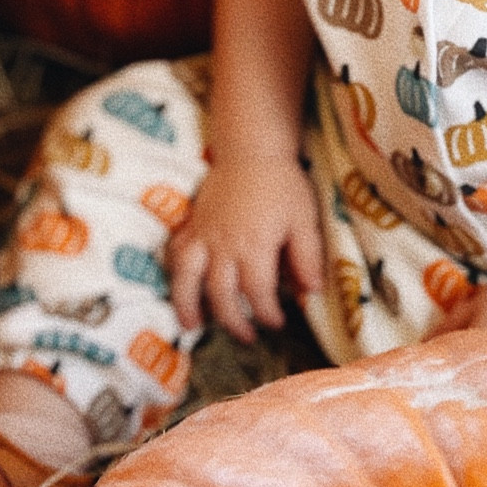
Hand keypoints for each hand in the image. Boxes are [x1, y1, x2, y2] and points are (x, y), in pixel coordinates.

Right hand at [168, 155, 324, 345]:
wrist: (252, 150)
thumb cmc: (283, 185)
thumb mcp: (304, 220)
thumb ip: (307, 257)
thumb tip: (311, 291)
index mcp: (255, 247)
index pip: (258, 294)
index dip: (268, 314)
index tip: (278, 322)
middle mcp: (224, 246)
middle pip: (222, 295)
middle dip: (234, 322)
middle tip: (247, 336)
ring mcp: (203, 236)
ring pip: (187, 278)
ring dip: (188, 305)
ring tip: (192, 326)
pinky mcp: (192, 225)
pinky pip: (176, 253)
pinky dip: (175, 273)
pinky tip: (181, 287)